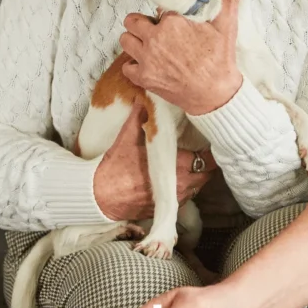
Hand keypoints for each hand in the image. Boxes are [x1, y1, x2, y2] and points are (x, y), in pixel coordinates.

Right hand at [92, 100, 218, 220]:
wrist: (98, 197)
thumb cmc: (114, 168)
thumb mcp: (127, 138)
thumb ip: (138, 117)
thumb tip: (143, 99)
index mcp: (178, 166)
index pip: (207, 159)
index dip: (209, 151)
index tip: (206, 142)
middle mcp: (181, 185)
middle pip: (206, 174)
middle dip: (205, 164)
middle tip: (199, 153)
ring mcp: (174, 199)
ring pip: (197, 187)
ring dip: (196, 177)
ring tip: (189, 165)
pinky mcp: (166, 208)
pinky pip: (184, 198)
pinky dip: (184, 189)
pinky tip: (176, 180)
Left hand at [120, 0, 246, 115]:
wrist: (215, 94)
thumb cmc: (220, 60)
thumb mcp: (227, 27)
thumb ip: (228, 0)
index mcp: (172, 23)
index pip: (158, 10)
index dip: (165, 16)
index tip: (173, 22)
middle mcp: (155, 39)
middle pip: (132, 21)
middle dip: (141, 24)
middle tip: (154, 31)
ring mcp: (147, 59)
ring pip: (125, 40)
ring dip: (134, 42)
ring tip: (149, 46)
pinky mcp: (144, 77)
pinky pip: (127, 67)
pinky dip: (135, 66)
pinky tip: (148, 65)